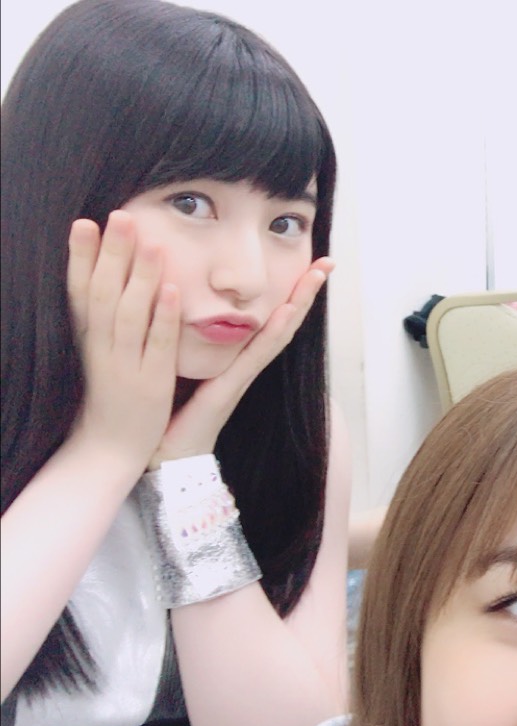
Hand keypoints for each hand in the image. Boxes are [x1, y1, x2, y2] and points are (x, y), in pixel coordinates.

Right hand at [65, 211, 179, 467]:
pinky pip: (157, 346)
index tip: (84, 222)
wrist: (106, 451)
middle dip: (112, 255)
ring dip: (139, 277)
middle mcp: (101, 349)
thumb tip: (98, 282)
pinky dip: (163, 318)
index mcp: (87, 340)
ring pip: (130, 315)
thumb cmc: (105, 398)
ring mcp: (125, 366)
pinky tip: (170, 290)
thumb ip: (99, 322)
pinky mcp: (150, 384)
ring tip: (151, 242)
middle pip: (103, 294)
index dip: (80, 257)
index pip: (80, 291)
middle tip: (120, 216)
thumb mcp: (95, 355)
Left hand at [152, 257, 333, 464]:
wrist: (164, 459)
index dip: (289, 292)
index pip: (269, 319)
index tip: (306, 265)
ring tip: (317, 276)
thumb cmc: (165, 415)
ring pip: (279, 333)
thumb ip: (183, 340)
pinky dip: (273, 332)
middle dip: (306, 291)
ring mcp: (242, 377)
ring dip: (300, 303)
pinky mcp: (230, 389)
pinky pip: (256, 356)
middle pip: (285, 321)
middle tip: (327, 262)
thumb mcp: (175, 367)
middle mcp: (245, 365)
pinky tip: (285, 311)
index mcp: (235, 359)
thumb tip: (174, 305)